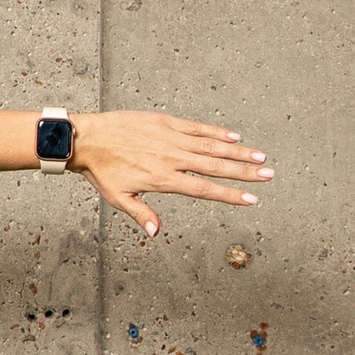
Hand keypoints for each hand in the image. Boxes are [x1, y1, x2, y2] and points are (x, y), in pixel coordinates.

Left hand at [75, 112, 270, 237]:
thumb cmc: (102, 170)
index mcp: (162, 179)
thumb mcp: (119, 198)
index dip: (230, 194)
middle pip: (214, 166)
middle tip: (268, 175)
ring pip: (210, 145)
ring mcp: (168, 137)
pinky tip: (234, 136)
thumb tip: (156, 233)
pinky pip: (195, 127)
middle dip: (244, 172)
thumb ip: (142, 214)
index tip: (252, 199)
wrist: (86, 138)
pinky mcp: (164, 121)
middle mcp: (170, 157)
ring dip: (237, 152)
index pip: (204, 189)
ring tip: (260, 157)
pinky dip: (215, 132)